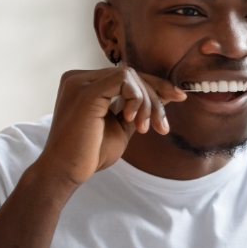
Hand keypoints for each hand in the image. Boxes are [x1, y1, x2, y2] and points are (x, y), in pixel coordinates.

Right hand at [36, 66, 186, 188]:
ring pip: (131, 76)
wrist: (67, 172)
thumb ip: (138, 109)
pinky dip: (136, 99)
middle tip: (163, 127)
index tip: (179, 98)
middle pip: (132, 74)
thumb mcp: (122, 127)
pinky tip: (133, 120)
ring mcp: (80, 82)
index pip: (127, 77)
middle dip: (156, 98)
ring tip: (146, 129)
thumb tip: (164, 95)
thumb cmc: (90, 154)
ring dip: (148, 102)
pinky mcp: (85, 91)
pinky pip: (123, 80)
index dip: (156, 85)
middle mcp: (80, 78)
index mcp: (87, 84)